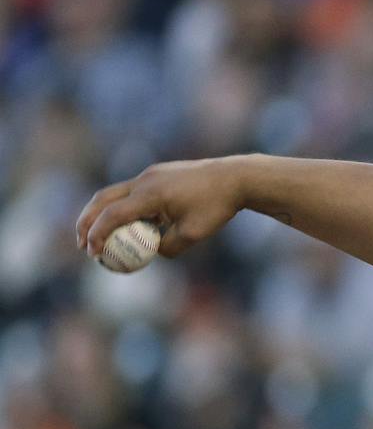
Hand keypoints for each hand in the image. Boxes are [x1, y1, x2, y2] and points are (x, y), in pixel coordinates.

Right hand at [76, 158, 246, 260]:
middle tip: (82, 244)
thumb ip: (168, 247)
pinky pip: (132, 192)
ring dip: (102, 214)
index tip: (92, 254)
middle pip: (102, 199)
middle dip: (86, 222)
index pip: (112, 216)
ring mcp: (149, 174)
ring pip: (114, 193)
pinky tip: (130, 225)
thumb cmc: (217, 207)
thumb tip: (152, 253)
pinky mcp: (157, 174)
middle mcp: (144, 180)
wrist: (235, 177)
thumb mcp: (193, 235)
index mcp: (150, 194)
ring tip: (99, 236)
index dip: (97, 236)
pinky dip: (123, 207)